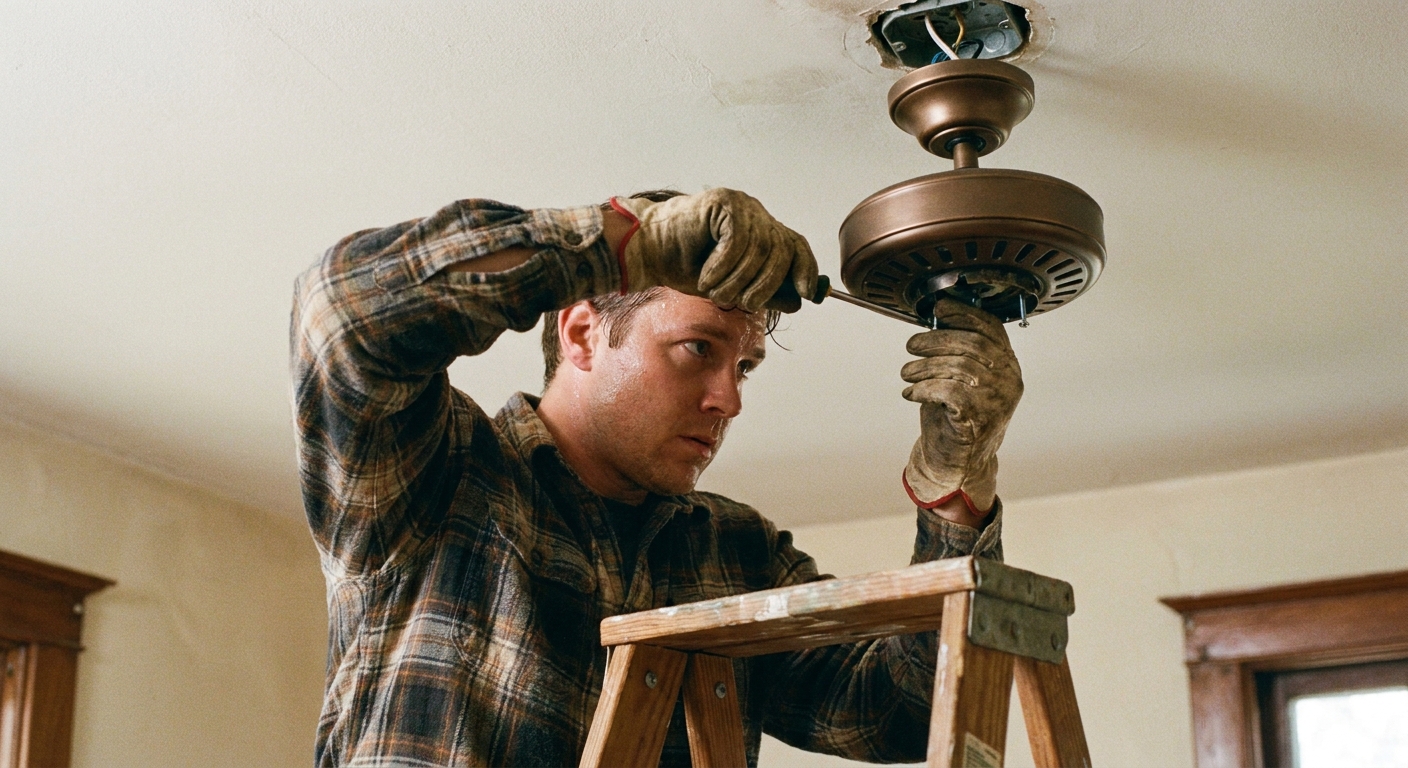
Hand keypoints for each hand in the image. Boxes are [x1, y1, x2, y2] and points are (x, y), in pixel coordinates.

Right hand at [611, 189, 818, 312]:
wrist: (649, 252)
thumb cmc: (686, 267)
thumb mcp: (732, 286)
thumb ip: (765, 290)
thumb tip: (799, 300)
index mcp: (761, 231)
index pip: (795, 246)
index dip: (806, 269)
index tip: (809, 293)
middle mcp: (755, 215)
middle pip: (780, 250)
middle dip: (765, 285)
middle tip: (743, 303)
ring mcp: (741, 205)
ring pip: (760, 248)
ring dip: (738, 279)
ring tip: (716, 291)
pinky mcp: (723, 202)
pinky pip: (737, 240)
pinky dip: (723, 265)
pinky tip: (707, 275)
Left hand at [901, 298, 1022, 515]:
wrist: (958, 462)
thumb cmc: (956, 416)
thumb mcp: (960, 378)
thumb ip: (957, 351)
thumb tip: (936, 318)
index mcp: (1007, 366)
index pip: (992, 328)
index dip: (964, 313)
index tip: (939, 309)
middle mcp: (1008, 380)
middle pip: (973, 343)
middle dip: (936, 339)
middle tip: (912, 345)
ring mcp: (997, 400)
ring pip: (959, 366)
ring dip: (924, 366)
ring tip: (907, 373)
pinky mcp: (979, 418)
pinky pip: (949, 390)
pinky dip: (924, 387)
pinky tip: (911, 393)